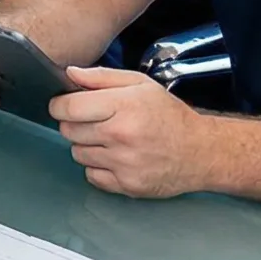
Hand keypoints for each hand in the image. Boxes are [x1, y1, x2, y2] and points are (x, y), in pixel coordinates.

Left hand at [51, 66, 201, 198]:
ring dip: (86, 146)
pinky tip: (114, 158)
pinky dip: (97, 168)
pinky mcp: (127, 185)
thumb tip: (70, 73)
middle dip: (74, 124)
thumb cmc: (170, 116)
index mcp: (123, 106)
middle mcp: (121, 136)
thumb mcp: (140, 84)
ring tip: (108, 140)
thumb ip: (101, 77)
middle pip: (69, 131)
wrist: (201, 152)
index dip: (59, 105)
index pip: (68, 108)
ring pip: (78, 154)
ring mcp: (124, 164)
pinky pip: (91, 176)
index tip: (64, 105)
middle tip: (93, 122)